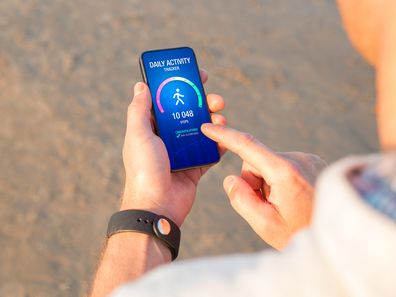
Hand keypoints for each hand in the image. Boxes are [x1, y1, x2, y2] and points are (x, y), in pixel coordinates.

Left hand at [121, 70, 225, 226]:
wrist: (156, 207)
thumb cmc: (144, 170)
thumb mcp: (138, 135)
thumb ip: (139, 110)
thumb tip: (141, 85)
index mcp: (151, 127)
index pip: (167, 100)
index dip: (181, 85)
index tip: (196, 75)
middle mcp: (167, 137)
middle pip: (189, 113)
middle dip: (204, 102)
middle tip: (216, 99)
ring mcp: (182, 152)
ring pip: (202, 130)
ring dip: (214, 121)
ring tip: (222, 119)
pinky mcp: (195, 166)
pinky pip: (210, 152)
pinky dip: (220, 145)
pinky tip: (226, 139)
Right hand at [201, 124, 326, 249]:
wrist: (337, 238)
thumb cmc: (299, 233)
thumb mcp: (264, 224)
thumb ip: (240, 199)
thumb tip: (231, 178)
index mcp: (285, 171)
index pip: (248, 146)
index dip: (224, 136)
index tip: (207, 127)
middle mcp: (299, 158)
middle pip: (256, 160)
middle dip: (253, 180)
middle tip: (266, 205)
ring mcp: (309, 159)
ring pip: (270, 163)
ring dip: (267, 181)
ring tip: (283, 204)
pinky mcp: (314, 162)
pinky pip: (284, 165)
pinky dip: (280, 179)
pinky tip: (292, 198)